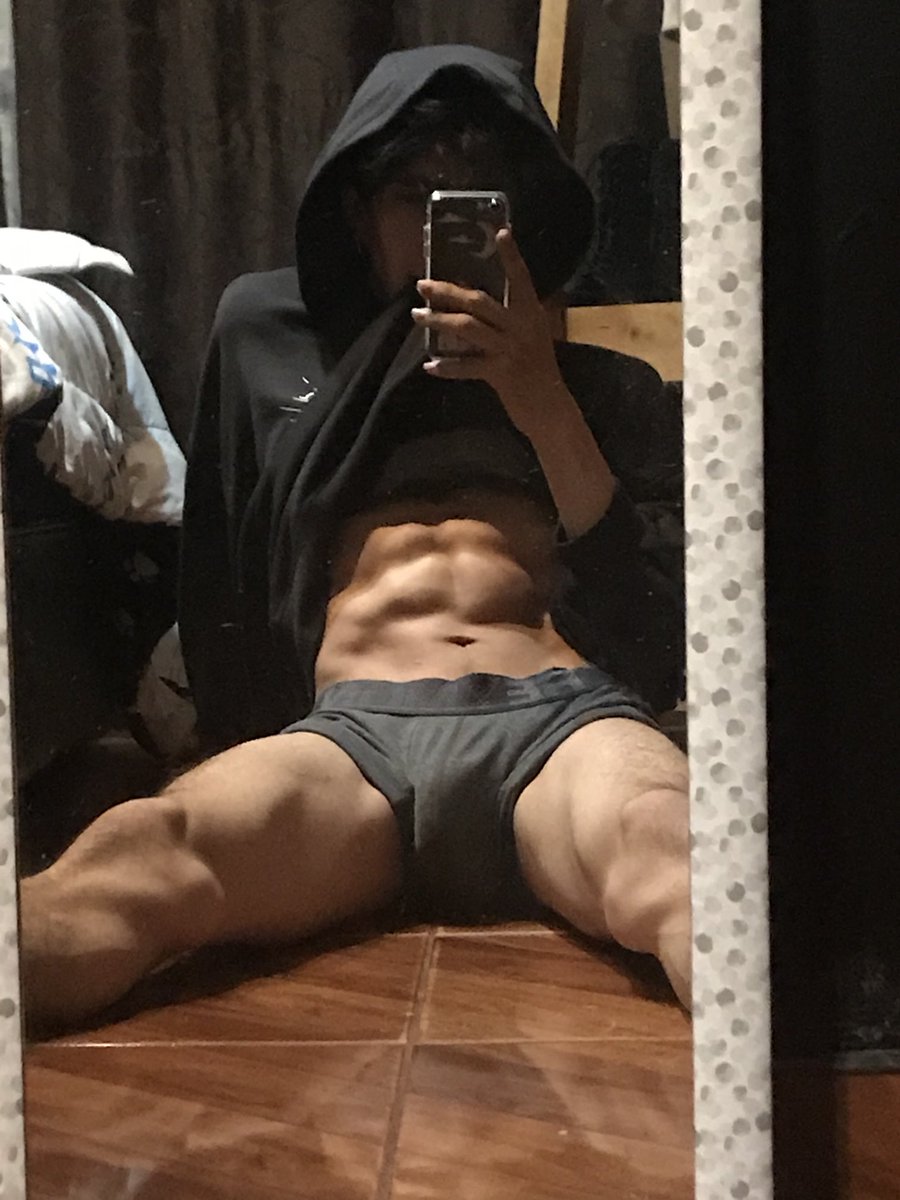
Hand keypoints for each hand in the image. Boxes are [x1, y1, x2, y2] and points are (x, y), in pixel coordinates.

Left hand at [412, 229, 565, 438]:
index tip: (501, 232)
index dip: (511, 256)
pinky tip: (429, 366)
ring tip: (418, 315)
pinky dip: (447, 367)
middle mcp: (521, 327)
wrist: (550, 407)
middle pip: (479, 302)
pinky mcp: (500, 374)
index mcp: (532, 314)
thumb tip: (477, 301)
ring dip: (439, 321)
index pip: (521, 279)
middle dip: (448, 291)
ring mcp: (509, 350)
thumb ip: (514, 317)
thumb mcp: (534, 335)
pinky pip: (467, 367)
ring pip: (468, 328)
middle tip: (422, 285)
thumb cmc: (540, 370)